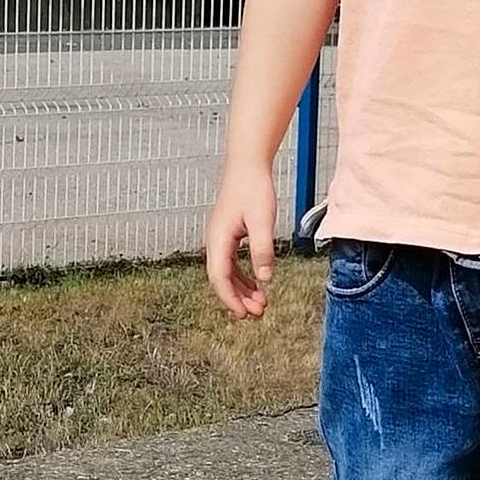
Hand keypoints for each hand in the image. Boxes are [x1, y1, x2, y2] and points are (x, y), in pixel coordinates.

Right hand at [205, 165, 276, 318]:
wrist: (247, 165)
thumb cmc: (253, 189)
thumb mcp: (262, 221)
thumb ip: (262, 250)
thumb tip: (264, 279)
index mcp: (218, 239)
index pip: (219, 277)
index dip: (230, 299)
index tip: (244, 314)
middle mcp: (215, 241)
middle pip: (222, 279)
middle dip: (238, 299)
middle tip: (259, 314)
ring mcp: (221, 239)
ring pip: (228, 273)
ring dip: (242, 289)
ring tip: (261, 304)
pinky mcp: (229, 235)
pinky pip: (233, 263)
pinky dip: (244, 276)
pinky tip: (258, 285)